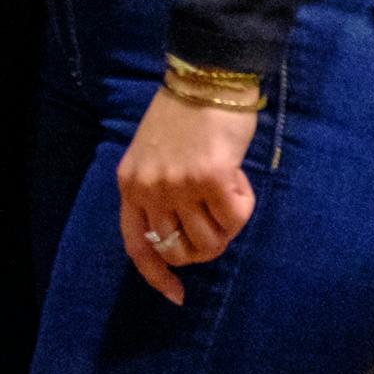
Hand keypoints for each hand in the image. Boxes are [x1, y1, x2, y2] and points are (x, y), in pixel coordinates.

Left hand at [119, 87, 259, 304]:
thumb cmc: (184, 115)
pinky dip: (244, 204)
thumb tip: (179, 237)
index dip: (156, 275)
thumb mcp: (153, 155)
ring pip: (211, 241)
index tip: (176, 296)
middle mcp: (149, 188)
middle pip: (180, 251)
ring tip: (226, 186)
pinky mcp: (211, 179)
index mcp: (130, 183)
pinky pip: (236, 219)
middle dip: (206, 245)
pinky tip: (238, 176)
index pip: (137, 246)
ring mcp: (178, 185)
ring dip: (227, 223)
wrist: (207, 77)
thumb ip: (158, 192)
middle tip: (218, 216)